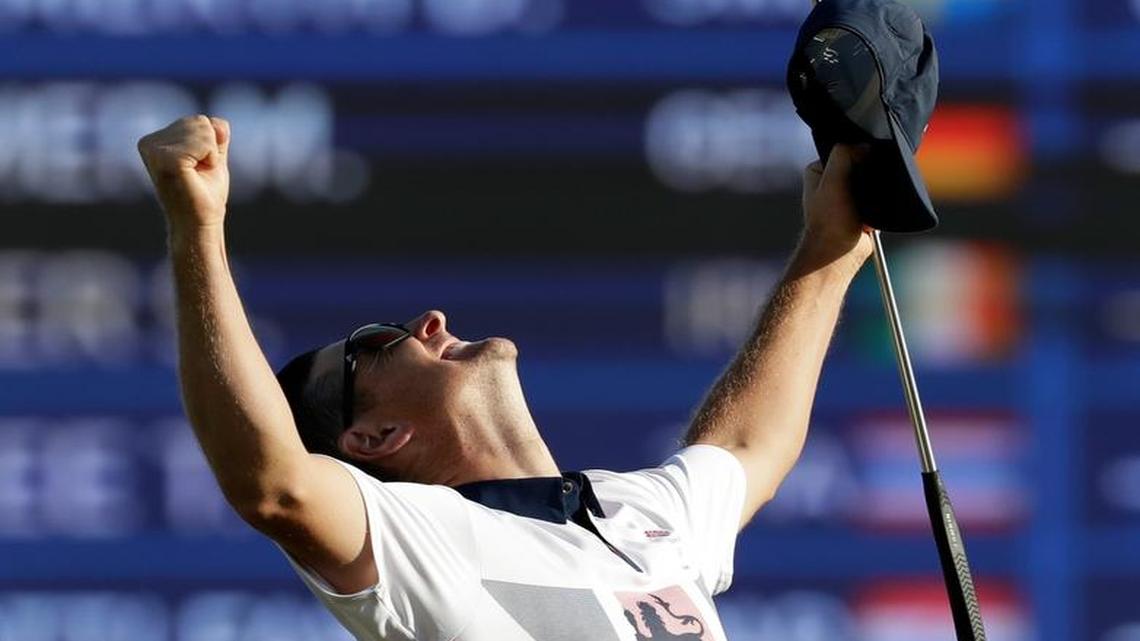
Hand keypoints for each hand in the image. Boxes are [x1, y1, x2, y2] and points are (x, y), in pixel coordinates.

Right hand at [137, 115, 230, 232]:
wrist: (200, 223)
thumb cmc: (204, 194)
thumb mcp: (212, 158)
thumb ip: (215, 136)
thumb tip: (219, 123)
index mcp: (154, 141)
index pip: (200, 121)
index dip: (211, 146)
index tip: (198, 169)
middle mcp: (149, 143)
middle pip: (201, 121)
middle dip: (211, 148)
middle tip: (198, 174)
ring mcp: (154, 150)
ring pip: (204, 129)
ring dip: (210, 155)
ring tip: (196, 175)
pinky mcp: (165, 159)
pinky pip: (205, 142)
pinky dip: (210, 159)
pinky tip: (196, 176)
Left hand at [798, 144, 873, 270]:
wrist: (840, 253)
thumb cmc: (830, 220)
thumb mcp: (832, 180)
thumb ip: (844, 155)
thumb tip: (866, 145)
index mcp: (819, 170)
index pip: (844, 149)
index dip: (857, 150)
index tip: (867, 158)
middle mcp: (831, 181)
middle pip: (860, 163)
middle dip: (869, 170)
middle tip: (872, 181)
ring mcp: (848, 195)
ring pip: (871, 180)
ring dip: (877, 186)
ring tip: (875, 195)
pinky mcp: (863, 208)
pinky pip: (879, 196)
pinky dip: (883, 200)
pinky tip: (880, 205)